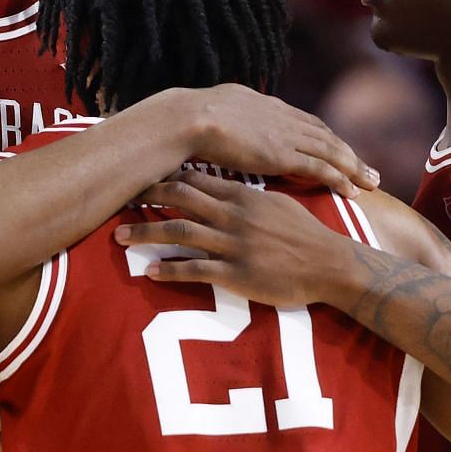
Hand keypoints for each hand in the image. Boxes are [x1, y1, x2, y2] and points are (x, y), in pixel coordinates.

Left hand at [113, 168, 360, 306]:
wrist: (330, 265)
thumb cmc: (305, 235)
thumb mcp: (277, 204)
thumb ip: (246, 195)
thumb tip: (222, 188)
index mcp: (243, 197)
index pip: (196, 179)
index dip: (165, 177)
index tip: (142, 177)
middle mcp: (234, 216)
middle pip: (181, 199)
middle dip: (147, 198)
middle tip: (120, 199)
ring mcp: (234, 245)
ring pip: (181, 233)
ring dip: (147, 233)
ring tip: (120, 237)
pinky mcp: (236, 274)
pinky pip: (196, 271)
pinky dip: (170, 271)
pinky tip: (150, 272)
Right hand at [183, 85, 376, 196]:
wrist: (188, 119)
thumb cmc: (188, 119)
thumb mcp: (213, 109)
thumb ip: (226, 119)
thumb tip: (219, 126)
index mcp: (265, 104)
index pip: (304, 122)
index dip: (324, 137)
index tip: (337, 148)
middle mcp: (282, 116)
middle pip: (325, 135)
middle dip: (348, 152)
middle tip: (368, 168)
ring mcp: (285, 135)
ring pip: (331, 150)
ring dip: (354, 166)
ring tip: (372, 181)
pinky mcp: (283, 154)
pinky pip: (321, 167)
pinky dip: (340, 177)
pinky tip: (353, 190)